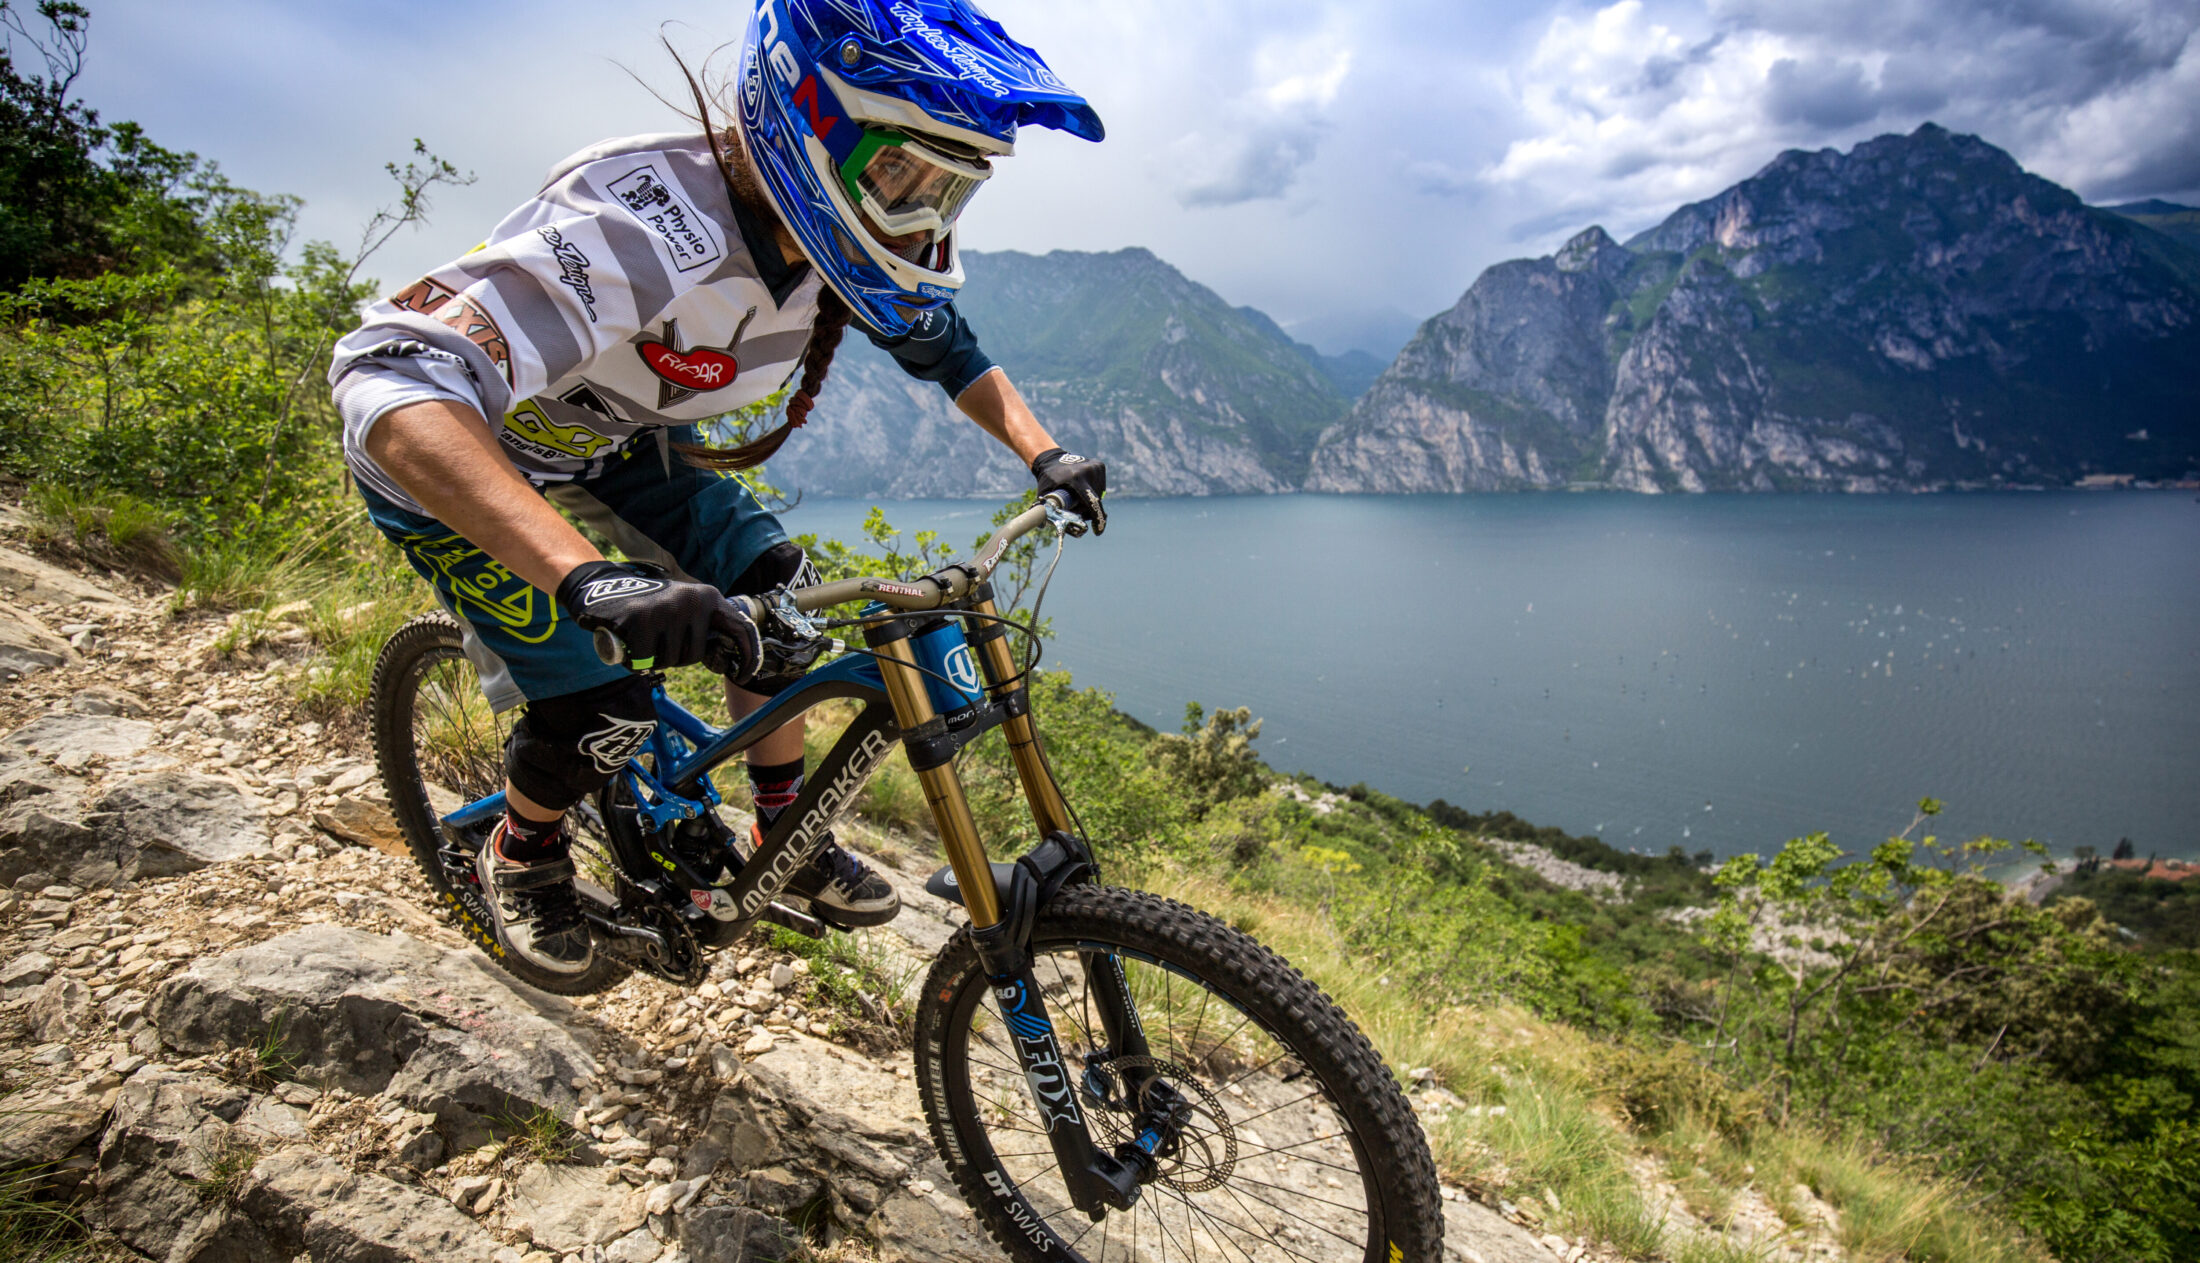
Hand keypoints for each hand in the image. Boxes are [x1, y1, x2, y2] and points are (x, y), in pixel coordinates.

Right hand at [558, 561, 758, 679]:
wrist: (604, 589)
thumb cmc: (650, 608)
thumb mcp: (684, 609)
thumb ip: (706, 627)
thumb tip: (731, 660)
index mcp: (709, 597)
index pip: (741, 629)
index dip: (749, 655)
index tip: (747, 675)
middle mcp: (693, 600)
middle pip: (696, 655)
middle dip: (677, 657)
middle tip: (659, 641)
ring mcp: (669, 608)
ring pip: (671, 660)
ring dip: (655, 659)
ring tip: (644, 638)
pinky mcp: (643, 619)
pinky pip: (646, 661)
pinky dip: (635, 661)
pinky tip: (629, 643)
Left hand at [1030, 448, 1106, 534]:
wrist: (1051, 458)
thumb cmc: (1047, 479)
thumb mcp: (1044, 495)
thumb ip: (1049, 511)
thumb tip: (1053, 528)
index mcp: (1075, 478)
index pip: (1092, 501)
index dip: (1097, 519)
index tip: (1098, 531)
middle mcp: (1088, 471)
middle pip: (1095, 500)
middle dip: (1087, 510)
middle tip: (1076, 510)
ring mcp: (1096, 467)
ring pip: (1099, 494)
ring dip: (1090, 501)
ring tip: (1077, 497)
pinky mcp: (1100, 465)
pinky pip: (1100, 486)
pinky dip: (1093, 491)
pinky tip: (1082, 488)